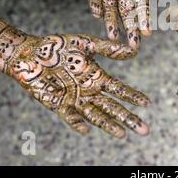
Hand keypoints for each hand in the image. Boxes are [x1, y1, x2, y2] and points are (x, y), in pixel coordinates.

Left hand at [7, 33, 149, 137]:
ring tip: (123, 134)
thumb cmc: (57, 46)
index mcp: (97, 76)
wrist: (30, 52)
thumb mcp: (85, 43)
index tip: (148, 104)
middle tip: (144, 130)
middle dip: (128, 118)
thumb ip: (106, 48)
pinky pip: (70, 116)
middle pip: (113, 108)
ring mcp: (74, 99)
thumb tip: (131, 50)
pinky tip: (86, 130)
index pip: (119, 90)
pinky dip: (78, 123)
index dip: (133, 96)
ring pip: (96, 115)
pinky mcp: (58, 104)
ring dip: (109, 125)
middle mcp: (89, 91)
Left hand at [81, 0, 175, 48]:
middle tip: (133, 45)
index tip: (148, 34)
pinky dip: (95, 4)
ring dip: (111, 22)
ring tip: (114, 38)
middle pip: (126, 10)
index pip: (141, 3)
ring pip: (109, 6)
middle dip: (130, 27)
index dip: (144, 18)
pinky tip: (98, 17)